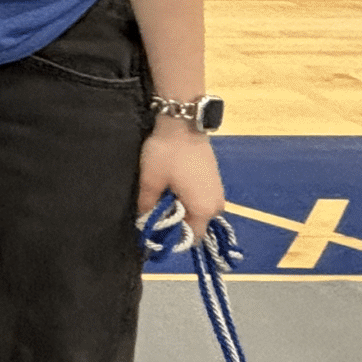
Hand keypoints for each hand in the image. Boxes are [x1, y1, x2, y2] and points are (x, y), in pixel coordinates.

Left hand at [136, 118, 224, 240]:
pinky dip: (186, 199)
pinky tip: (171, 188)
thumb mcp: (150, 181)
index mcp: (204, 210)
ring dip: (179, 209)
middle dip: (173, 222)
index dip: (171, 238)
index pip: (190, 238)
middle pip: (194, 225)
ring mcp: (217, 192)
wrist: (183, 123)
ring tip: (160, 197)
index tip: (154, 230)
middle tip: (154, 211)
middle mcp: (216, 205)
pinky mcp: (213, 181)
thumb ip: (147, 206)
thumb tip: (143, 222)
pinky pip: (199, 200)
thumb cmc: (167, 154)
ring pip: (196, 212)